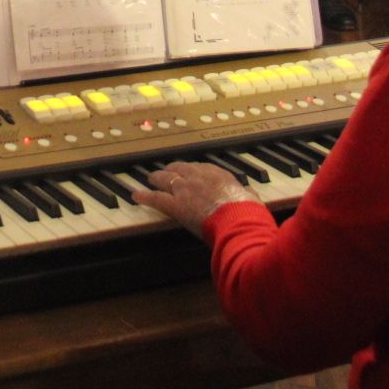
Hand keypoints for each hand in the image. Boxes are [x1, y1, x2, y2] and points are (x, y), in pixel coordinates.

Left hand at [131, 161, 260, 233]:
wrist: (237, 220)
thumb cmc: (248, 213)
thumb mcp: (252, 199)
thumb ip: (247, 195)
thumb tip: (250, 196)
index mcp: (218, 174)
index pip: (201, 168)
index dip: (192, 170)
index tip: (190, 172)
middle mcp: (199, 177)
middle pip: (180, 169)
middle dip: (172, 170)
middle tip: (167, 172)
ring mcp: (185, 189)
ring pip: (165, 179)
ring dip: (157, 178)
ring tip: (151, 178)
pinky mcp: (176, 205)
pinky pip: (155, 198)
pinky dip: (144, 196)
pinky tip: (136, 195)